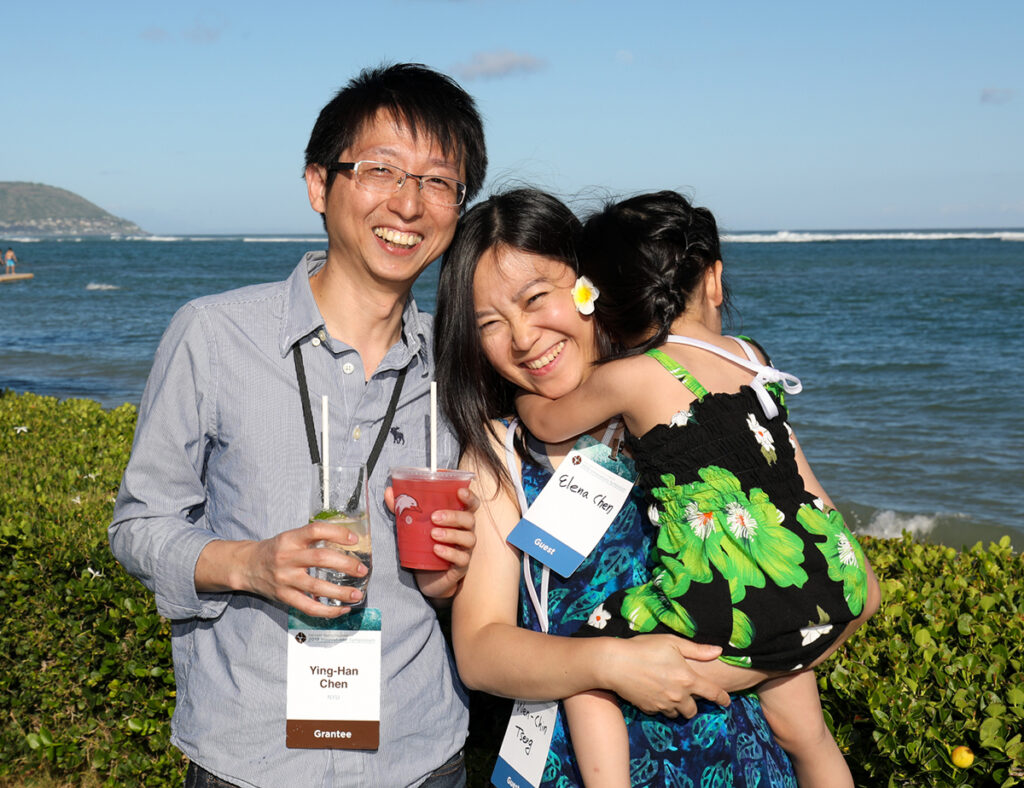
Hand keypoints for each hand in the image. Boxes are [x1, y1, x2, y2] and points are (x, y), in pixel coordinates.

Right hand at [196, 519, 368, 617]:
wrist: (246, 566)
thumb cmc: (275, 550)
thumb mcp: (291, 537)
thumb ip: (313, 539)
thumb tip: (348, 541)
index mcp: (291, 539)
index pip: (316, 530)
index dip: (337, 533)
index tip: (355, 539)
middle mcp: (287, 558)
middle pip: (321, 558)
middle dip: (346, 564)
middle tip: (362, 570)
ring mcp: (285, 579)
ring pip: (317, 587)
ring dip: (341, 592)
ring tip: (357, 594)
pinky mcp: (284, 597)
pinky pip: (309, 607)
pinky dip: (328, 611)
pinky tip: (342, 609)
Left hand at [384, 484, 478, 598]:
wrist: (427, 577)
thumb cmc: (424, 546)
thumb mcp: (413, 526)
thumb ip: (402, 508)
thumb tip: (388, 491)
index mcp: (457, 519)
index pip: (471, 504)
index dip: (469, 497)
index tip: (460, 492)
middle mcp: (465, 532)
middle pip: (470, 519)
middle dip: (454, 516)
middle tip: (434, 517)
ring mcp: (465, 550)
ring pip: (468, 538)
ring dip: (451, 534)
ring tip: (433, 534)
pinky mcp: (461, 567)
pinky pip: (462, 559)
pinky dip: (450, 553)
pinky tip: (437, 550)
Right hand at [602, 635, 729, 717]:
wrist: (615, 663)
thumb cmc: (644, 648)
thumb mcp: (672, 642)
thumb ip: (697, 650)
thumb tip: (718, 651)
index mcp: (688, 679)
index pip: (713, 693)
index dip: (722, 699)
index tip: (726, 702)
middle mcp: (678, 696)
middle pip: (693, 710)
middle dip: (694, 704)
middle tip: (687, 693)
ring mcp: (663, 704)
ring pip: (677, 714)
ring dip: (678, 707)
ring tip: (670, 693)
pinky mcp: (649, 709)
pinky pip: (660, 712)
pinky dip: (661, 706)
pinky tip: (654, 693)